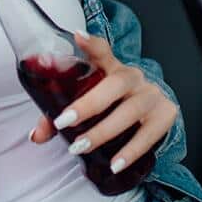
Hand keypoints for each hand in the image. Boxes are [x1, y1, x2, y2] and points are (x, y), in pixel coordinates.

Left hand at [27, 31, 175, 172]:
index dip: (91, 44)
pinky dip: (131, 151)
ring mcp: (151, 94)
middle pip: (114, 84)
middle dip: (88, 104)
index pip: (102, 50)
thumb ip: (58, 115)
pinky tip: (116, 164)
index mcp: (111, 67)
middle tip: (63, 122)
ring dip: (104, 131)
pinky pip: (148, 135)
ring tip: (82, 147)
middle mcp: (133, 77)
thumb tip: (36, 136)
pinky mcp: (165, 115)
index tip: (78, 37)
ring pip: (130, 111)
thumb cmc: (112, 104)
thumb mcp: (88, 102)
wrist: (151, 111)